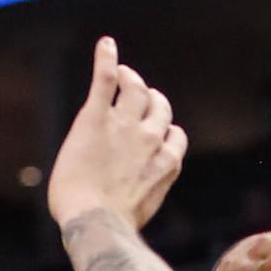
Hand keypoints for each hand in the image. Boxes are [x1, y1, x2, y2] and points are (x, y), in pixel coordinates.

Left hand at [47, 37, 187, 234]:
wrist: (94, 221)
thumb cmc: (111, 226)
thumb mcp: (141, 209)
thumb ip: (143, 190)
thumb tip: (132, 198)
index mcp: (164, 165)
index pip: (175, 137)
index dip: (166, 132)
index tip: (154, 133)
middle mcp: (150, 140)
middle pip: (160, 107)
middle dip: (152, 100)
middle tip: (137, 96)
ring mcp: (124, 125)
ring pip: (137, 89)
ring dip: (132, 79)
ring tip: (123, 75)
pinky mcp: (96, 117)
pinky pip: (105, 80)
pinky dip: (106, 59)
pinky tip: (106, 45)